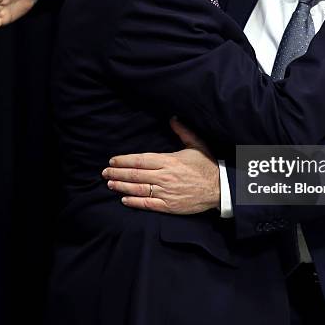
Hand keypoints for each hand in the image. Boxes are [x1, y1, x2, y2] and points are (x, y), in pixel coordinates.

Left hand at [102, 118, 219, 213]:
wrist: (220, 188)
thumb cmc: (207, 166)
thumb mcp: (197, 145)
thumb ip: (183, 131)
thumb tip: (173, 118)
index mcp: (168, 160)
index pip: (140, 160)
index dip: (124, 160)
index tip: (112, 161)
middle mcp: (164, 176)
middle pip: (135, 174)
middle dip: (117, 173)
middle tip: (104, 173)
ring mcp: (166, 191)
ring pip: (138, 189)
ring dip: (122, 186)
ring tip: (110, 184)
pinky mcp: (169, 205)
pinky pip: (148, 203)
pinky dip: (134, 202)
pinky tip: (124, 200)